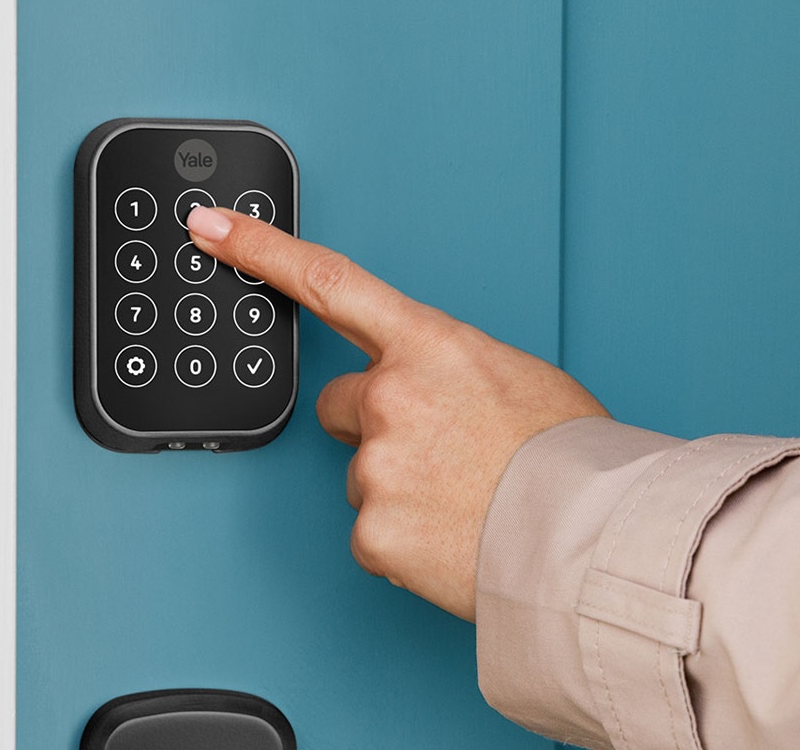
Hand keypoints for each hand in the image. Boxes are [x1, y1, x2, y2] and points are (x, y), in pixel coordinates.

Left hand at [187, 207, 608, 620]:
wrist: (590, 535)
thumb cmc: (569, 456)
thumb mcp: (513, 375)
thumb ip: (450, 369)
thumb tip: (433, 392)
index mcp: (430, 344)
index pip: (327, 281)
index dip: (259, 250)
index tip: (209, 229)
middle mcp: (391, 397)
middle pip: (341, 404)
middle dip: (376, 425)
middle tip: (441, 453)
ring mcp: (376, 465)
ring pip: (363, 473)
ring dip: (400, 487)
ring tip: (465, 501)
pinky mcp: (372, 531)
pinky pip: (372, 532)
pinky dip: (405, 541)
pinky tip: (450, 537)